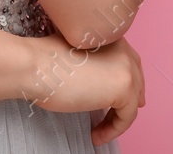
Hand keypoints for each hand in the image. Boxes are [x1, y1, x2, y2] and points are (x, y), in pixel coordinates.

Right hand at [18, 32, 145, 145]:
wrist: (36, 66)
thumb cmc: (43, 61)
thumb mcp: (74, 53)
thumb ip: (93, 61)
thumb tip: (101, 83)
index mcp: (110, 36)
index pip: (128, 60)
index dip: (126, 79)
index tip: (118, 98)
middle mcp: (123, 48)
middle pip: (136, 79)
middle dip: (129, 99)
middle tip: (118, 117)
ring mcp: (126, 68)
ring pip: (131, 100)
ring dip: (117, 118)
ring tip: (100, 131)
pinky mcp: (124, 88)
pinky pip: (127, 116)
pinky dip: (113, 129)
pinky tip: (97, 135)